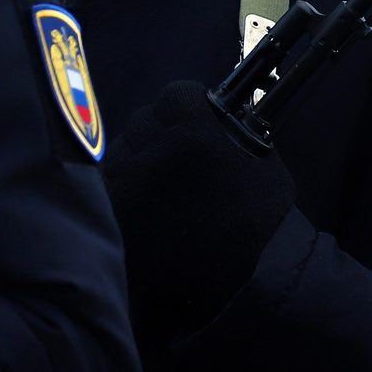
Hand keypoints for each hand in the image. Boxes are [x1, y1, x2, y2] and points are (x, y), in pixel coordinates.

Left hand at [105, 82, 296, 342]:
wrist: (249, 276)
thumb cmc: (261, 215)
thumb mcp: (255, 153)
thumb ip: (219, 128)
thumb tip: (194, 116)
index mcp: (194, 129)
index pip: (173, 95)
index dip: (182, 110)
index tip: (189, 125)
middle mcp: (156, 151)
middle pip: (140, 123)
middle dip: (155, 138)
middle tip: (175, 161)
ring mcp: (132, 185)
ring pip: (119, 155)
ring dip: (135, 165)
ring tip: (161, 189)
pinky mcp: (119, 218)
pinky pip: (110, 190)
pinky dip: (124, 195)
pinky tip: (147, 209)